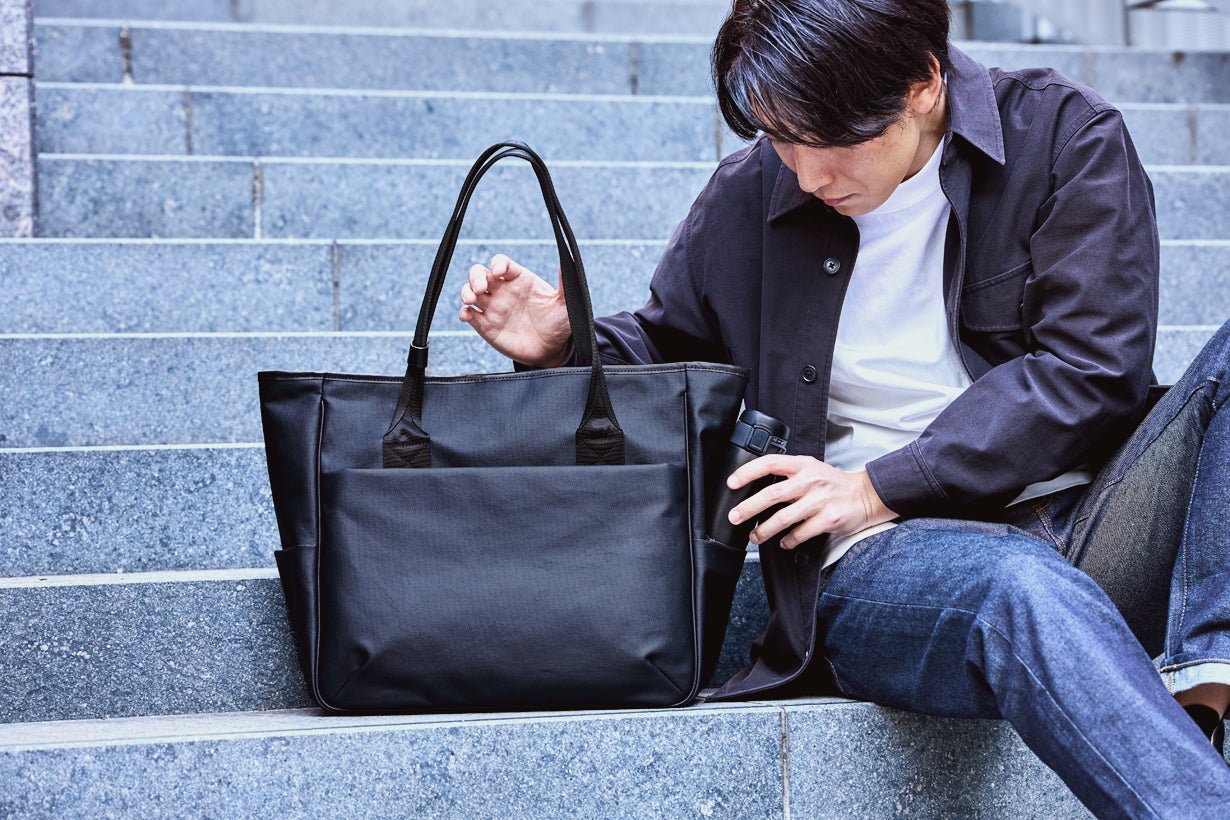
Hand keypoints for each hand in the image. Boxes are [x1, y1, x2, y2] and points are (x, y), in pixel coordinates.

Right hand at [459, 254, 572, 366]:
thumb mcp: (566, 304)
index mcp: (520, 279)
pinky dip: (464, 312)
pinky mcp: (486, 325)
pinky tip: (467, 315)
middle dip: (475, 277)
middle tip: (479, 288)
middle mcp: (503, 290)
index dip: (498, 263)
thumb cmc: (559, 324)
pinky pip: (470, 314)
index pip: (503, 263)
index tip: (500, 270)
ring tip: (470, 299)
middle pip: (480, 273)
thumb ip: (566, 283)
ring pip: (470, 291)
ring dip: (466, 292)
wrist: (551, 350)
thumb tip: (570, 258)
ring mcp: (493, 307)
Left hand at [726, 455, 896, 548]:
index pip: (770, 463)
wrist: (865, 495)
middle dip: (748, 507)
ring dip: (764, 530)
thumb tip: (755, 488)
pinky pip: (801, 533)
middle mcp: (810, 480)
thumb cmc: (832, 484)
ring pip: (783, 518)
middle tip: (735, 517)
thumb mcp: (811, 469)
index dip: (748, 472)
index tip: (732, 483)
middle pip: (771, 494)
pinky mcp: (829, 519)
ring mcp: (820, 500)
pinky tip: (783, 542)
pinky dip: (788, 540)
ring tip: (754, 536)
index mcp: (803, 465)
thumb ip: (788, 475)